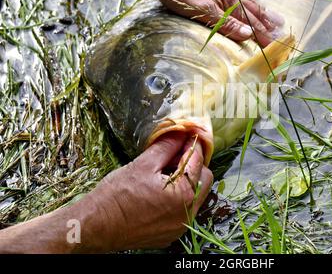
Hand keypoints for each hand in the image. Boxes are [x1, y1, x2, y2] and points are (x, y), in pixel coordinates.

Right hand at [0, 132, 212, 252]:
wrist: (94, 227)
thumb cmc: (116, 196)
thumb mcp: (142, 164)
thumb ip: (167, 146)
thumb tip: (180, 132)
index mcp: (183, 194)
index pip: (198, 161)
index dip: (192, 145)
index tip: (186, 135)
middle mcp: (187, 213)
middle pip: (203, 180)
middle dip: (193, 164)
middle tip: (174, 154)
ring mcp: (179, 227)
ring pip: (195, 196)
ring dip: (186, 181)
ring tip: (164, 172)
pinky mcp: (170, 234)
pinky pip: (183, 211)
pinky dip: (177, 198)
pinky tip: (159, 191)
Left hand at [153, 0, 283, 46]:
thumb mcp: (204, 12)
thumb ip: (227, 24)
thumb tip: (248, 34)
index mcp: (231, 7)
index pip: (253, 27)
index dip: (264, 39)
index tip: (274, 50)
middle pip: (256, 16)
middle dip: (269, 28)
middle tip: (281, 38)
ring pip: (252, 5)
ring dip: (264, 15)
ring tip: (276, 21)